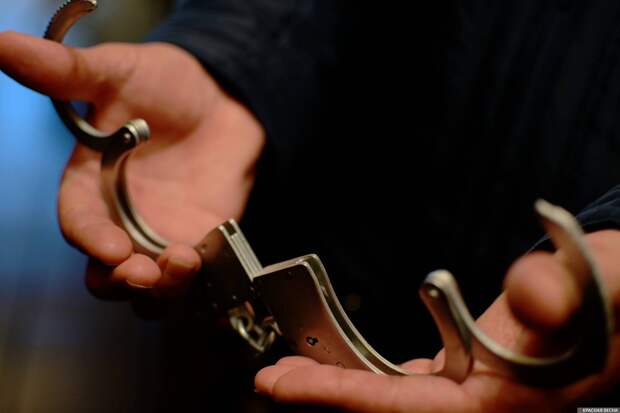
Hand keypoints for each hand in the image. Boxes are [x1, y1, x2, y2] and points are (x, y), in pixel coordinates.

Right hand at [0, 32, 264, 308]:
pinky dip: (194, 280)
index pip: (79, 223)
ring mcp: (160, 234)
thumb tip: (5, 45)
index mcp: (91, 185)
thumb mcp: (117, 73)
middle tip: (141, 273)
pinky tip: (203, 261)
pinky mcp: (198, 239)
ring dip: (158, 289)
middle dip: (119, 281)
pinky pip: (191, 277)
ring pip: (147, 286)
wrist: (222, 97)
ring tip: (180, 265)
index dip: (90, 238)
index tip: (110, 247)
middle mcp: (121, 219)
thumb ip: (68, 72)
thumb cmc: (164, 84)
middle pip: (106, 271)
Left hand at [255, 230, 619, 411]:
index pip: (412, 409)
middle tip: (270, 381)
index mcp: (515, 400)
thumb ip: (567, 285)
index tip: (286, 381)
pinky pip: (410, 390)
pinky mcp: (475, 386)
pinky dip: (368, 380)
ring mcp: (481, 401)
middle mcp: (491, 410)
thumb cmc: (611, 289)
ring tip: (291, 373)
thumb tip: (529, 296)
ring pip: (397, 406)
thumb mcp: (601, 274)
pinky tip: (344, 367)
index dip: (345, 398)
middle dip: (327, 403)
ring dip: (341, 392)